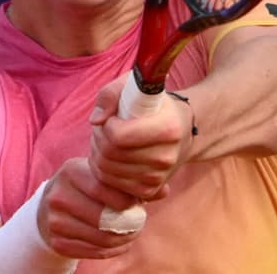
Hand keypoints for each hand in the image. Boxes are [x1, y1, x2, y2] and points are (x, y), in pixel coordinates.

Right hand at [38, 157, 144, 259]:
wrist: (48, 205)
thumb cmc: (84, 186)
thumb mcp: (100, 175)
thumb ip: (130, 182)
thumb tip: (163, 190)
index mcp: (70, 172)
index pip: (103, 188)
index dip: (126, 200)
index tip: (136, 203)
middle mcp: (58, 195)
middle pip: (102, 217)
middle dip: (129, 223)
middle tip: (139, 222)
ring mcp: (54, 221)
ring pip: (100, 238)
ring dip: (124, 239)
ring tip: (132, 233)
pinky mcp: (57, 243)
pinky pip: (93, 252)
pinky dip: (112, 250)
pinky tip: (119, 243)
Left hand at [88, 78, 193, 200]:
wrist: (181, 130)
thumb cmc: (152, 105)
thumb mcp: (134, 86)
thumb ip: (110, 94)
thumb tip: (96, 120)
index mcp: (168, 128)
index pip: (118, 136)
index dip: (107, 125)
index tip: (113, 118)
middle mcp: (166, 156)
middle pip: (109, 154)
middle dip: (98, 138)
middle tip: (105, 128)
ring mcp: (159, 177)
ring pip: (106, 171)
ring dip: (97, 153)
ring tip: (108, 141)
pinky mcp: (150, 190)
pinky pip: (111, 185)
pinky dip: (103, 170)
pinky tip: (112, 157)